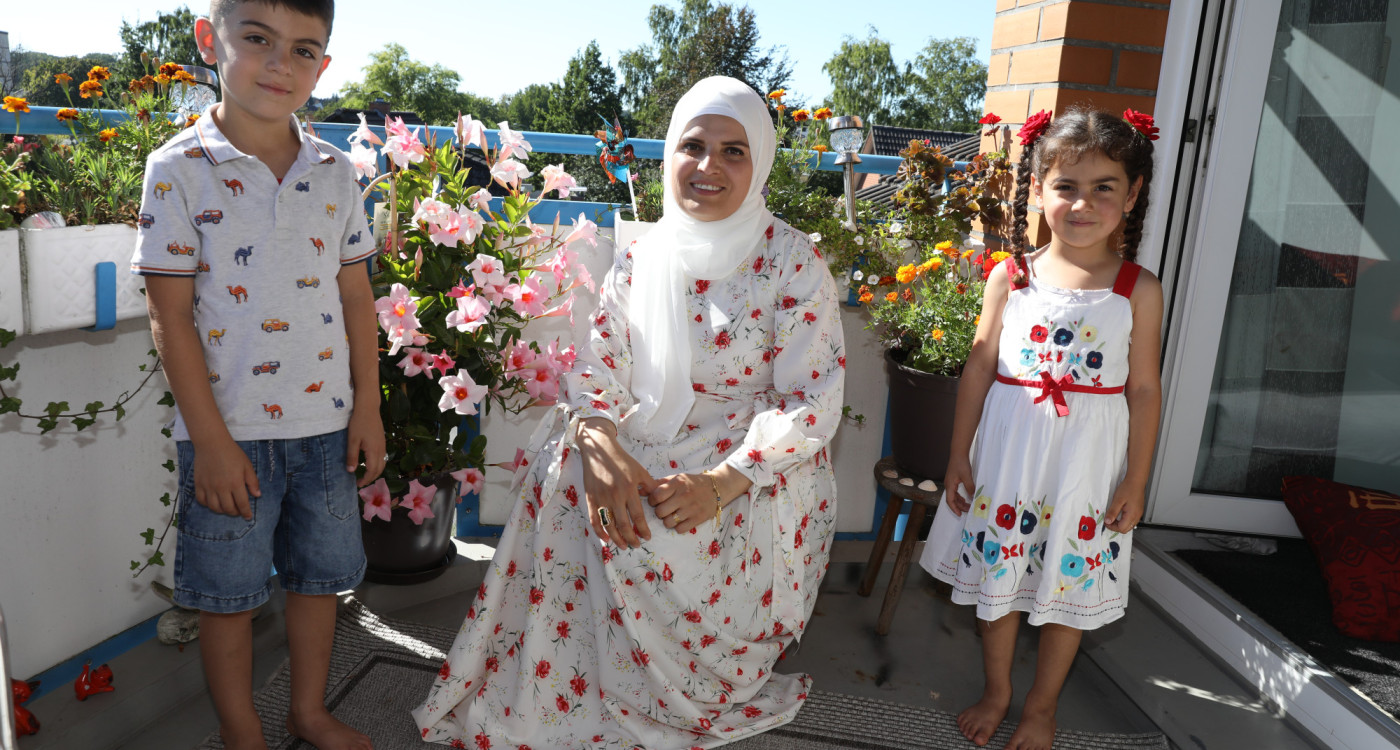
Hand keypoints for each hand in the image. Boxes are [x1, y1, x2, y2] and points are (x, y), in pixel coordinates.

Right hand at [193, 439, 259, 518]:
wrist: (212, 444)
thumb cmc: (232, 453)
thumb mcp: (247, 465)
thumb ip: (252, 481)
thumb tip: (257, 495)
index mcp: (235, 483)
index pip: (242, 504)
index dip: (246, 512)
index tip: (248, 517)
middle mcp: (221, 487)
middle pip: (228, 508)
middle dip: (235, 513)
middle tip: (238, 511)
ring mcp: (208, 487)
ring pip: (214, 507)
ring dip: (222, 511)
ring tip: (227, 508)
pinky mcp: (198, 484)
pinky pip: (201, 501)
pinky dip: (208, 505)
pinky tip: (214, 502)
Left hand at [347, 406, 385, 486]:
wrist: (368, 408)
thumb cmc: (359, 423)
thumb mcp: (352, 440)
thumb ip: (352, 456)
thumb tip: (351, 471)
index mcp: (374, 451)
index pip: (372, 471)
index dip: (366, 479)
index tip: (358, 484)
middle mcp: (381, 450)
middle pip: (380, 469)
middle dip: (371, 478)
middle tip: (362, 482)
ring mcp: (383, 445)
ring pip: (383, 463)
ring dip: (376, 472)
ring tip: (366, 475)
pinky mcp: (382, 441)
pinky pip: (383, 457)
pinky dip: (377, 464)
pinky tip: (370, 462)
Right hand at [577, 421, 655, 548]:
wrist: (599, 450)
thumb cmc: (621, 460)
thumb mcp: (640, 470)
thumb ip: (650, 486)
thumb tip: (661, 498)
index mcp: (630, 489)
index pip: (638, 516)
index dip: (643, 529)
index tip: (647, 537)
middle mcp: (616, 496)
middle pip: (624, 524)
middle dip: (631, 538)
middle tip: (636, 545)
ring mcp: (602, 498)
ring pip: (609, 525)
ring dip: (617, 538)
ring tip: (623, 546)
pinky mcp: (591, 499)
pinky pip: (594, 519)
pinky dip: (599, 531)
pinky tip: (605, 539)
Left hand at [648, 473, 719, 535]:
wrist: (716, 488)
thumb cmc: (692, 483)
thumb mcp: (677, 478)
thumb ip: (659, 483)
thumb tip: (640, 490)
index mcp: (678, 483)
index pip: (656, 495)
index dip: (652, 500)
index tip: (656, 501)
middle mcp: (684, 495)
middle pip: (660, 512)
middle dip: (659, 512)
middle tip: (664, 509)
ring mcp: (692, 508)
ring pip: (668, 522)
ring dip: (667, 521)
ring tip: (672, 515)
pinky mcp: (698, 519)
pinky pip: (680, 529)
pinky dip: (677, 527)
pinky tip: (681, 520)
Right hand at [943, 454, 973, 515]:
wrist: (958, 453)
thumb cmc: (961, 463)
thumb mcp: (967, 476)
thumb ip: (969, 487)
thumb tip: (972, 496)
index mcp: (949, 485)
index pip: (950, 501)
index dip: (954, 509)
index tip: (960, 515)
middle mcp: (948, 485)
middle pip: (952, 500)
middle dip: (959, 506)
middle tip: (968, 510)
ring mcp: (950, 482)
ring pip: (953, 496)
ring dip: (960, 502)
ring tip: (967, 506)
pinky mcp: (953, 479)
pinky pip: (955, 491)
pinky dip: (960, 496)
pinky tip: (965, 498)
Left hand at [1104, 483, 1144, 533]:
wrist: (1136, 481)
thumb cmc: (1128, 488)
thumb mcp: (1117, 500)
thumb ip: (1112, 512)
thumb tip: (1108, 521)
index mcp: (1132, 515)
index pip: (1121, 528)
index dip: (1112, 527)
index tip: (1106, 521)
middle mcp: (1137, 516)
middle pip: (1125, 529)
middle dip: (1116, 527)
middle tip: (1108, 520)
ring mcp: (1138, 514)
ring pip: (1128, 525)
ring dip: (1120, 524)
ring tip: (1113, 516)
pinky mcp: (1138, 511)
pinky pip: (1131, 520)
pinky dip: (1124, 520)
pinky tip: (1119, 514)